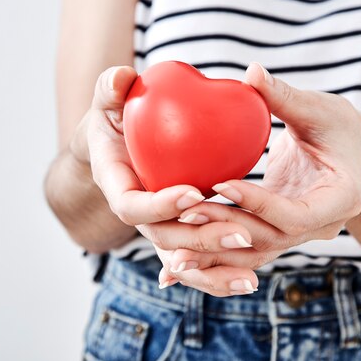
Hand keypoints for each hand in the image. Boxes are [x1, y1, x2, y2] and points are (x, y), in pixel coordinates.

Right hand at [81, 66, 259, 294]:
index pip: (131, 206)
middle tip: (242, 232)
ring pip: (182, 258)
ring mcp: (158, 223)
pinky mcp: (177, 228)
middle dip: (201, 240)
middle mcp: (137, 211)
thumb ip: (111, 87)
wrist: (117, 140)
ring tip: (251, 279)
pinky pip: (196, 257)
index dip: (159, 205)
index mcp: (116, 185)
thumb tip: (123, 78)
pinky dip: (218, 272)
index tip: (194, 193)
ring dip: (215, 269)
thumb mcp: (109, 98)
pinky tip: (249, 281)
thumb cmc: (115, 115)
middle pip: (164, 239)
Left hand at [155, 62, 360, 284]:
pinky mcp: (277, 234)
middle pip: (268, 239)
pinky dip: (213, 257)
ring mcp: (299, 236)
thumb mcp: (319, 109)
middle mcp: (321, 227)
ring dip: (213, 255)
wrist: (349, 154)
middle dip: (224, 230)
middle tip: (183, 216)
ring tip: (170, 256)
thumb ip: (285, 97)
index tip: (219, 184)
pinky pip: (244, 251)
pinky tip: (176, 265)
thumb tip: (252, 72)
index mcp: (341, 199)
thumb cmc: (338, 126)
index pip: (294, 214)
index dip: (257, 203)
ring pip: (252, 254)